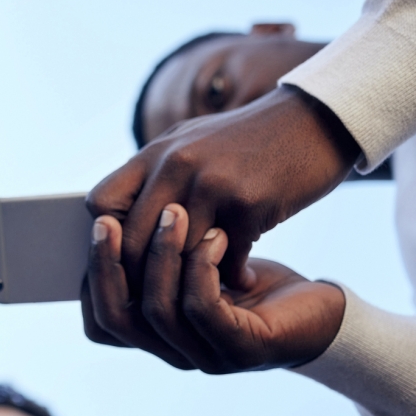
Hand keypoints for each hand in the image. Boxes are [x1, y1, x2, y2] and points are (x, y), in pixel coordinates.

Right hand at [82, 203, 344, 371]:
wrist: (324, 310)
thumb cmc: (257, 283)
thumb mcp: (197, 267)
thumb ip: (158, 258)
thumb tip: (109, 216)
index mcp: (156, 338)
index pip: (100, 323)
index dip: (91, 279)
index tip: (96, 226)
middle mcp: (174, 353)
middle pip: (115, 320)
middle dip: (107, 267)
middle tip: (108, 222)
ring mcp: (207, 357)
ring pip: (157, 311)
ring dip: (159, 257)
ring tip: (173, 213)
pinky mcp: (243, 350)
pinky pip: (203, 309)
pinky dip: (201, 268)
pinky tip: (215, 236)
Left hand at [88, 86, 358, 290]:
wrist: (314, 119)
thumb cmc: (248, 141)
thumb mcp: (191, 144)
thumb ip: (156, 178)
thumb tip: (119, 223)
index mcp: (155, 152)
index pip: (101, 204)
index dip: (107, 238)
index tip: (127, 259)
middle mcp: (174, 165)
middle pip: (133, 238)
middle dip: (143, 274)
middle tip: (159, 296)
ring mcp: (210, 183)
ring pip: (177, 253)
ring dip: (189, 281)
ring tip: (199, 296)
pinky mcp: (248, 202)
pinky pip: (227, 256)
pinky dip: (233, 276)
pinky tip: (242, 281)